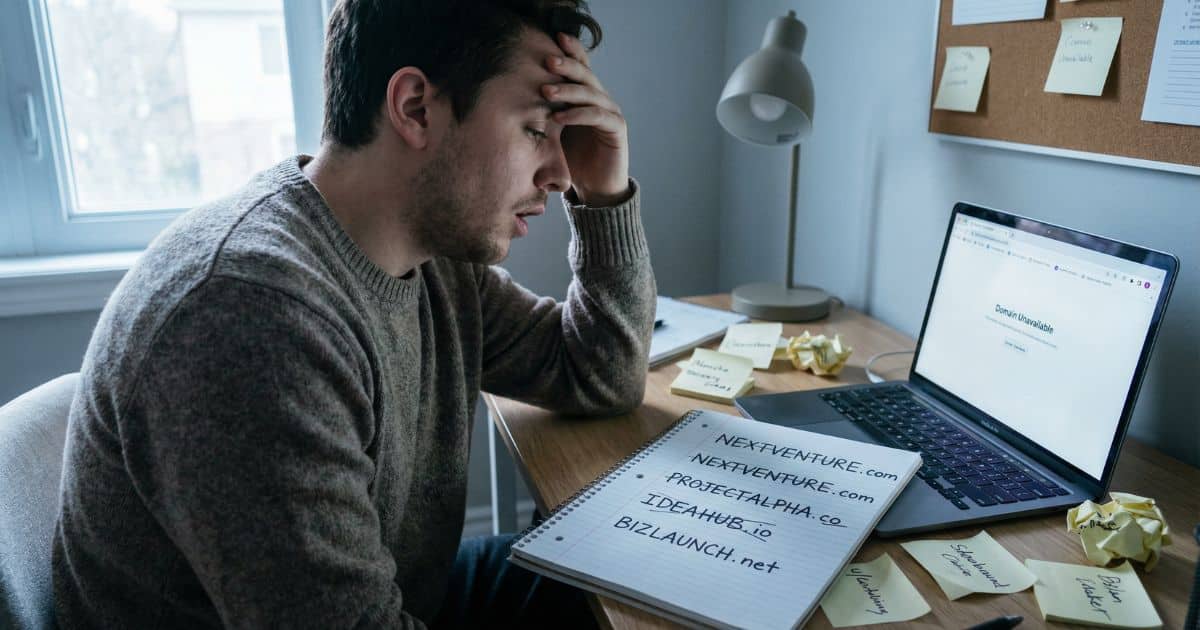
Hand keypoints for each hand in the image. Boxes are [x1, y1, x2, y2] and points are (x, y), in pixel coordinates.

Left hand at [543, 32, 629, 206]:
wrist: (594, 188)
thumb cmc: (571, 158)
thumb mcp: (554, 130)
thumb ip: (544, 111)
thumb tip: (510, 95)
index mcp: (587, 95)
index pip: (581, 66)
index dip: (571, 51)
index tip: (553, 37)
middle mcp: (601, 99)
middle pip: (586, 74)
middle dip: (566, 65)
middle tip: (547, 60)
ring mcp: (611, 113)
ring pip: (591, 93)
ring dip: (568, 90)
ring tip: (546, 91)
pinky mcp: (616, 129)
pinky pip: (597, 116)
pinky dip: (578, 114)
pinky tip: (559, 116)